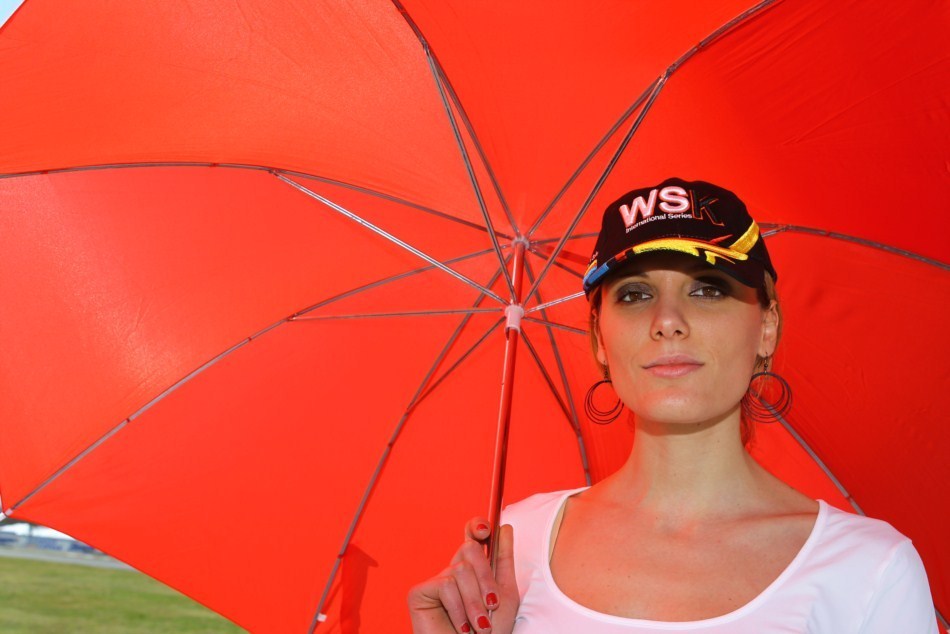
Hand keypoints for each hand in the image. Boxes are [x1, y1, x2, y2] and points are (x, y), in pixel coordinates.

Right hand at [408, 518, 518, 633]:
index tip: (486, 529)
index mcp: (474, 571)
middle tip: (493, 605)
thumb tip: (504, 526)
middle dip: (486, 577)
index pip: (471, 537)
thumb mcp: (504, 595)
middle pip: (469, 549)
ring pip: (460, 569)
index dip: (476, 526)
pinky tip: (460, 627)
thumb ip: (504, 560)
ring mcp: (435, 581)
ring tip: (480, 626)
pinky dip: (458, 609)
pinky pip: (445, 584)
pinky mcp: (419, 592)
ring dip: (475, 602)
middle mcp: (453, 572)